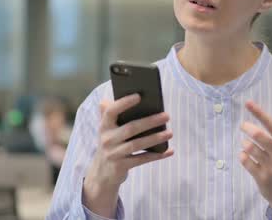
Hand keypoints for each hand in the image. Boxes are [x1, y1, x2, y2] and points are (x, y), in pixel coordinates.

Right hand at [83, 94, 173, 216]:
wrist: (101, 174)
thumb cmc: (110, 145)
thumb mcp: (107, 130)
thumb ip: (109, 113)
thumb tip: (114, 98)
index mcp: (104, 126)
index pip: (111, 111)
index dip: (124, 103)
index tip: (139, 96)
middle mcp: (107, 139)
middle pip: (131, 128)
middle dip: (150, 121)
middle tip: (167, 116)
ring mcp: (113, 154)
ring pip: (137, 144)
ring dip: (155, 138)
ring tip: (169, 132)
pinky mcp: (120, 167)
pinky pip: (142, 159)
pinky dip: (156, 155)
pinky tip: (168, 151)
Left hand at [239, 100, 271, 219]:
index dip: (260, 113)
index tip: (248, 103)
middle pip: (259, 136)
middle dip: (247, 128)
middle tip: (243, 125)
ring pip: (250, 148)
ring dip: (245, 143)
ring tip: (247, 144)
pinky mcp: (262, 178)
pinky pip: (245, 161)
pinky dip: (242, 155)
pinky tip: (246, 156)